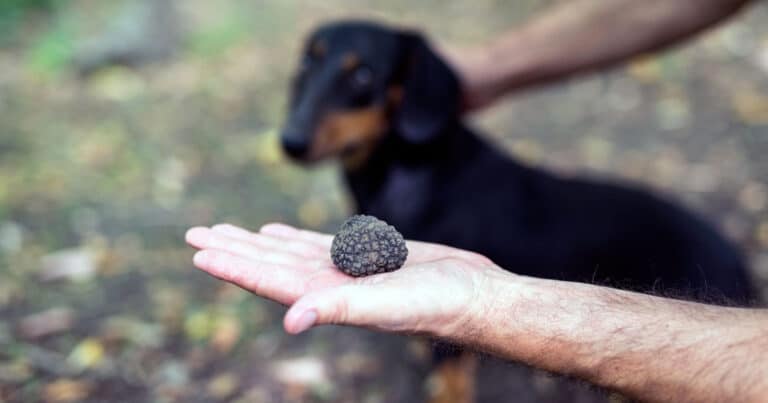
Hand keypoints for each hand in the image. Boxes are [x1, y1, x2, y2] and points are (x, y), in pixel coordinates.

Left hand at [185, 223, 505, 335]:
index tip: (198, 251)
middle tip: (194, 234)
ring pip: (285, 252)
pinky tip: (274, 232)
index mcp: (325, 297)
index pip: (267, 280)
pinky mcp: (362, 256)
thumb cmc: (435, 304)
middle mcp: (326, 285)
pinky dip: (290, 237)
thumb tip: (292, 320)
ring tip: (223, 230)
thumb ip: (338, 308)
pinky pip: (314, 244)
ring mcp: (342, 270)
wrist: (471, 294)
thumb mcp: (385, 305)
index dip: (232, 266)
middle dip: (231, 248)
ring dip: (253, 242)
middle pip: (267, 264)